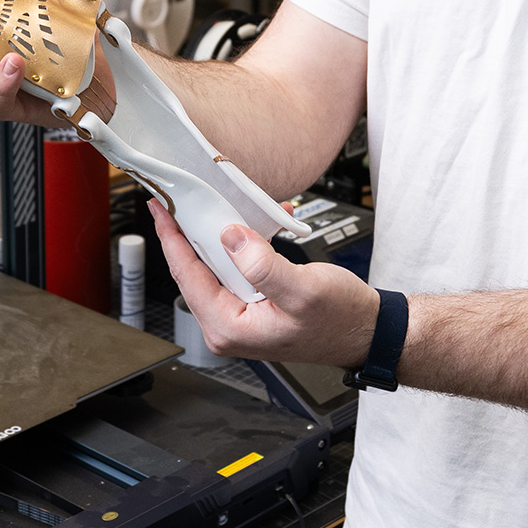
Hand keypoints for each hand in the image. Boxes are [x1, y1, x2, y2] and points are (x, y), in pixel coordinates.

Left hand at [150, 199, 378, 367]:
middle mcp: (227, 324)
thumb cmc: (341, 320)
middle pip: (195, 268)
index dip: (171, 237)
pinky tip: (262, 222)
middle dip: (191, 230)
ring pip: (216, 264)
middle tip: (180, 197)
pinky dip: (246, 241)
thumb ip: (262, 265)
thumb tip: (229, 237)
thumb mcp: (303, 290)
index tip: (160, 207)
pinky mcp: (252, 303)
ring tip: (219, 202)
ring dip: (222, 232)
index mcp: (229, 327)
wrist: (367, 330)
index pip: (186, 274)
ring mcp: (239, 314)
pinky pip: (237, 266)